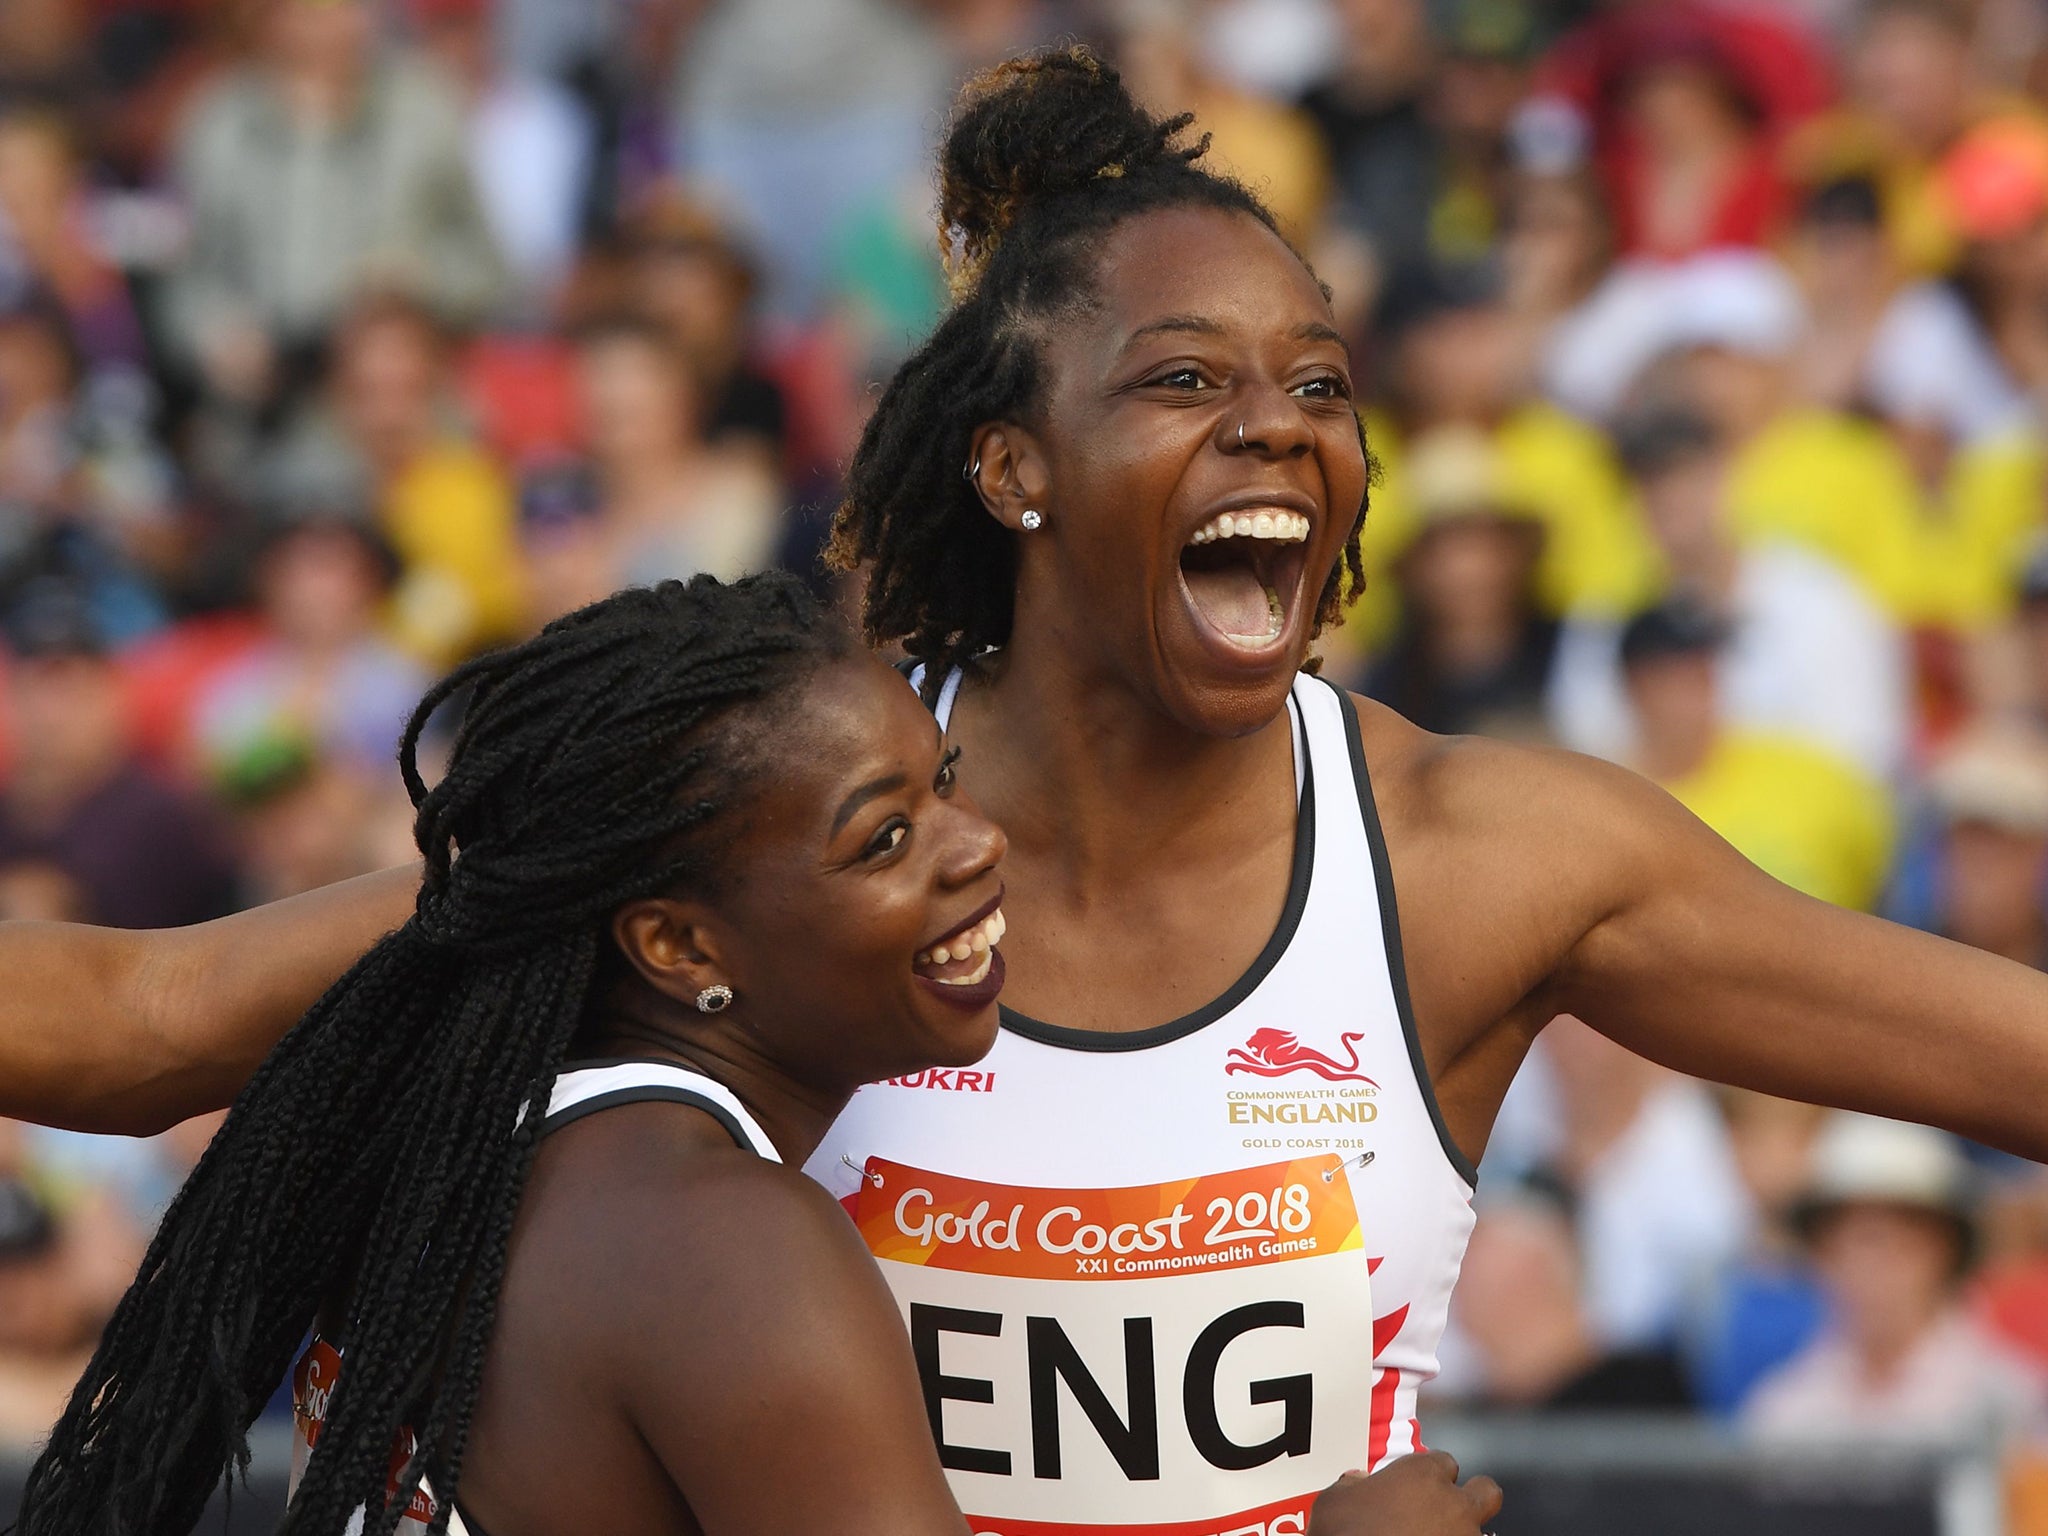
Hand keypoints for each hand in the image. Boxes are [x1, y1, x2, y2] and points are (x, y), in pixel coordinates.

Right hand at [1307, 1450, 1502, 1535]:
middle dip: (1474, 1496)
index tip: (1415, 1485)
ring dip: (1461, 1532)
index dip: (1430, 1473)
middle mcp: (1452, 1504)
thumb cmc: (1344, 1534)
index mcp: (1422, 1474)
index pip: (1443, 1461)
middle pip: (1486, 1490)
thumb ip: (1353, 1486)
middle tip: (1450, 1509)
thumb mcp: (1333, 1501)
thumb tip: (1357, 1483)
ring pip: (1481, 1531)